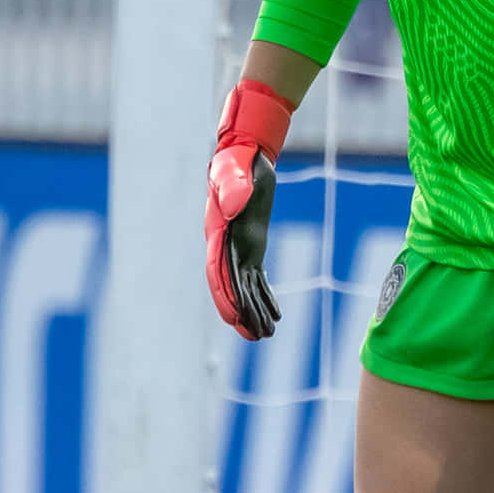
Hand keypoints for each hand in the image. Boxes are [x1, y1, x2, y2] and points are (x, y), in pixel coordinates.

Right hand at [205, 79, 293, 340]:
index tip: (235, 317)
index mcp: (219, 233)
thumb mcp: (234, 171)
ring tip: (267, 335)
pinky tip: (274, 313)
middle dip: (242, 313)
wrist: (243, 155)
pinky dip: (264, 296)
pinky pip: (258, 277)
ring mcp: (239, 248)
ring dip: (255, 311)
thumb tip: (235, 208)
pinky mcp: (253, 245)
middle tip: (257, 337)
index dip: (226, 295)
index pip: (219, 271)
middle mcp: (226, 247)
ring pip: (246, 288)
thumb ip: (233, 188)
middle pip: (232, 287)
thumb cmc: (237, 162)